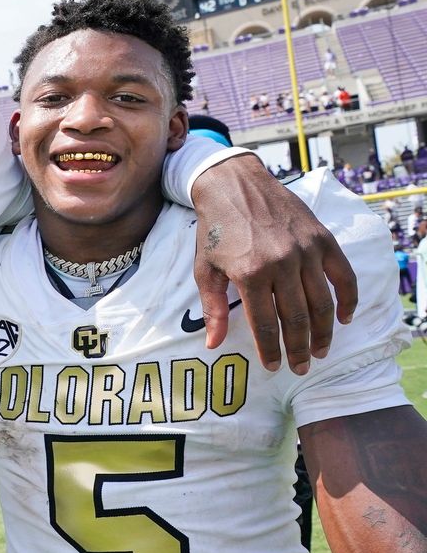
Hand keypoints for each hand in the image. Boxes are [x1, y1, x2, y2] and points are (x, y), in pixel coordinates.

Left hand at [190, 157, 357, 373]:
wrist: (234, 185)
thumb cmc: (215, 229)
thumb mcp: (205, 269)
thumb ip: (212, 308)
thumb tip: (213, 343)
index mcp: (249, 274)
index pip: (265, 325)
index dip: (271, 351)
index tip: (274, 367)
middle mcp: (281, 264)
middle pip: (297, 319)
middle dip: (300, 348)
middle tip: (301, 366)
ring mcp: (305, 251)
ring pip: (321, 302)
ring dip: (324, 331)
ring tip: (321, 350)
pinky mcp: (321, 239)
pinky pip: (342, 275)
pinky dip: (347, 298)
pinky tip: (344, 318)